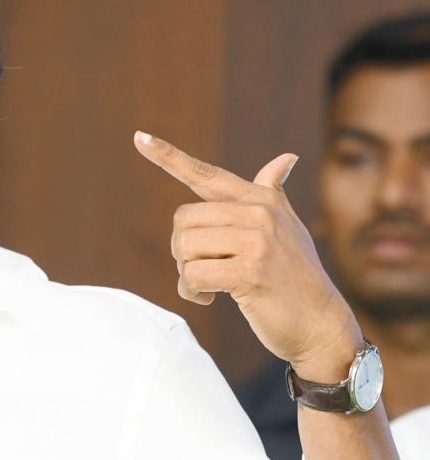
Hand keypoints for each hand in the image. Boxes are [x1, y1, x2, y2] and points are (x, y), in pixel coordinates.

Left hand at [136, 131, 362, 381]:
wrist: (320, 322)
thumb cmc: (294, 277)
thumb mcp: (287, 229)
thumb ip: (273, 193)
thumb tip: (285, 158)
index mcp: (262, 199)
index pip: (206, 175)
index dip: (169, 156)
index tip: (139, 137)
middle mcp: (260, 213)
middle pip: (182, 220)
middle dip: (182, 251)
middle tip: (205, 269)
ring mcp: (257, 241)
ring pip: (183, 247)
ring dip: (186, 274)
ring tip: (209, 286)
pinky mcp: (250, 272)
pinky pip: (192, 275)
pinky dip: (193, 292)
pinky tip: (211, 299)